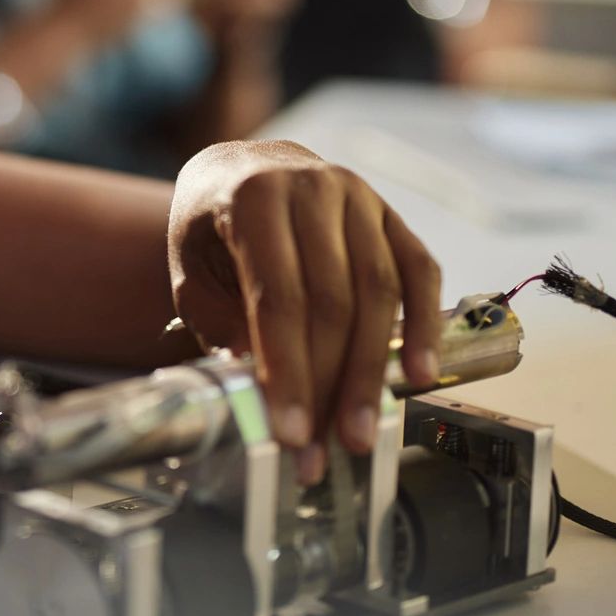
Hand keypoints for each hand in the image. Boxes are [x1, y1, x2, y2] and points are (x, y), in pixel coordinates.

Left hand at [166, 139, 441, 481]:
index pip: (276, 297)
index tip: (289, 430)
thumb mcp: (191, 269)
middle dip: (328, 385)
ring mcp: (359, 198)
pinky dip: (424, 326)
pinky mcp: (391, 214)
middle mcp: (312, 189)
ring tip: (360, 432)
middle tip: (323, 449)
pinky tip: (419, 375)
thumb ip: (219, 324)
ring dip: (372, 371)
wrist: (244, 166)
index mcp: (252, 199)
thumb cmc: (211, 226)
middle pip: (332, 302)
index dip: (286, 369)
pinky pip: (419, 272)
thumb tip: (255, 392)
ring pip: (379, 293)